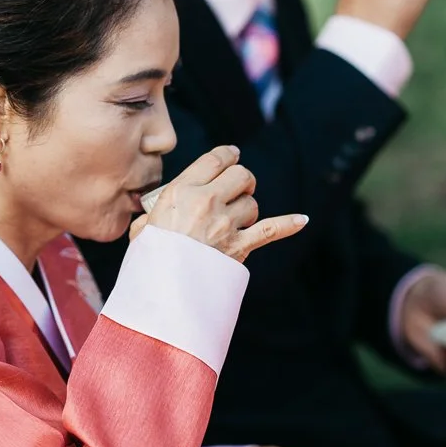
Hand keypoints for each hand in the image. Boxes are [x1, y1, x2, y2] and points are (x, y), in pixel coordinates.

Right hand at [129, 145, 307, 261]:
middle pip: (240, 175)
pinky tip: (301, 220)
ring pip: (252, 203)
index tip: (232, 155)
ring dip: (248, 208)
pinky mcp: (240, 247)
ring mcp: (226, 224)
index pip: (214, 160)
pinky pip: (272, 230)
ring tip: (237, 218)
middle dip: (242, 179)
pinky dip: (288, 225)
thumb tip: (155, 217)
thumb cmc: (149, 261)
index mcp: (181, 192)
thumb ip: (152, 217)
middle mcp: (207, 203)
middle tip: (237, 188)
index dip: (227, 154)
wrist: (163, 292)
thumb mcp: (143, 230)